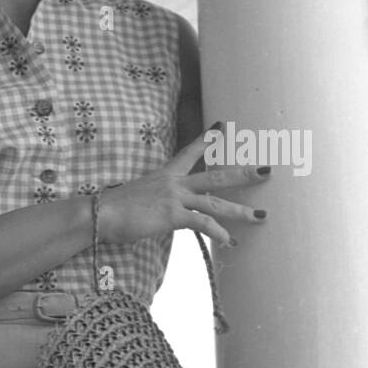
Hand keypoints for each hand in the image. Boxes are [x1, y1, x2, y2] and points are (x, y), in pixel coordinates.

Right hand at [97, 129, 269, 244]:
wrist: (100, 214)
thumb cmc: (114, 210)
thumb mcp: (139, 198)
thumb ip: (156, 201)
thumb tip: (160, 209)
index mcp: (166, 174)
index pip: (191, 151)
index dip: (208, 138)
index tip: (223, 125)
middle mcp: (174, 182)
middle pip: (217, 175)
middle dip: (244, 174)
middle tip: (267, 170)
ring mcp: (175, 197)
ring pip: (216, 202)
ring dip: (241, 210)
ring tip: (261, 216)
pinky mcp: (172, 215)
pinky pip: (203, 224)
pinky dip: (219, 234)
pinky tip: (230, 242)